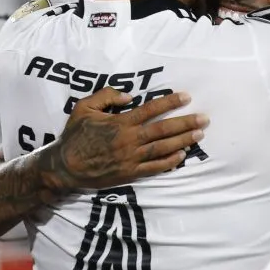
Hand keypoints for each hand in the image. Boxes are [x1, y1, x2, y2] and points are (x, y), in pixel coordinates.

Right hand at [38, 87, 208, 192]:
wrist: (64, 166)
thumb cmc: (74, 135)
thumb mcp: (84, 107)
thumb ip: (107, 96)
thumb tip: (130, 97)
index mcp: (120, 123)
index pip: (151, 110)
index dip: (170, 103)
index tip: (186, 97)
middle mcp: (129, 140)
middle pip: (163, 130)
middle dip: (186, 123)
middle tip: (204, 119)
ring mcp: (131, 158)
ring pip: (163, 148)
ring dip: (183, 141)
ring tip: (199, 135)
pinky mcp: (130, 173)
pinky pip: (154, 168)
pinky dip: (169, 162)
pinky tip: (182, 156)